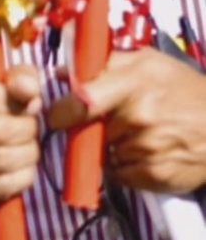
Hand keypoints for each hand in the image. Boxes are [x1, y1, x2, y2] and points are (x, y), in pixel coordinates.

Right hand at [0, 65, 41, 224]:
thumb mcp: (3, 94)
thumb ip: (21, 80)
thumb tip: (29, 91)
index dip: (15, 104)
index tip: (29, 108)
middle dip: (27, 132)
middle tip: (33, 134)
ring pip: (1, 159)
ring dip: (27, 157)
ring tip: (29, 152)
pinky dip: (21, 179)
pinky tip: (22, 172)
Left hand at [48, 47, 205, 193]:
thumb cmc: (183, 89)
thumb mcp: (148, 62)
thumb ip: (103, 64)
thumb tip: (63, 73)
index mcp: (133, 85)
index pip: (81, 102)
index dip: (61, 111)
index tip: (56, 114)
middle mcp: (138, 119)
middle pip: (88, 130)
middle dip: (89, 128)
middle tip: (106, 121)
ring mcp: (147, 150)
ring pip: (103, 152)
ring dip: (109, 146)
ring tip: (134, 134)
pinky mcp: (155, 176)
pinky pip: (119, 174)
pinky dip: (123, 166)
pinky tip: (142, 151)